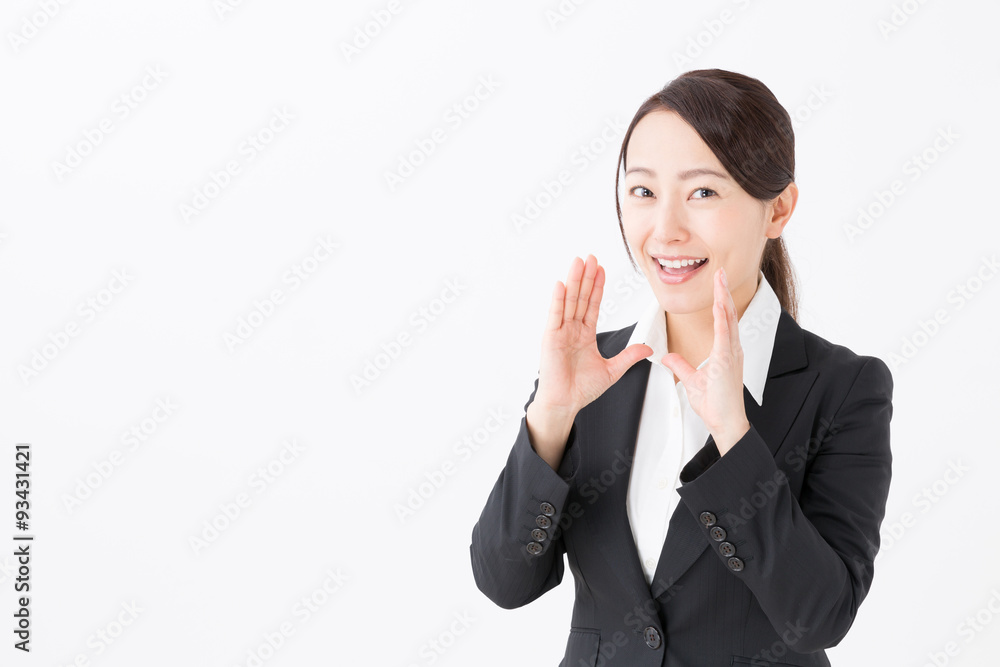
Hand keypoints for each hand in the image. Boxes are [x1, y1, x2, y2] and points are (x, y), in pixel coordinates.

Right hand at [532, 254, 653, 415]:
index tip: (602, 269)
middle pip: (580, 297)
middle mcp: (571, 329)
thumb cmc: (581, 389)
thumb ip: (628, 356)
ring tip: (578, 262)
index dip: (598, 287)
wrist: (565, 403)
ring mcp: (560, 332)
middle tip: (591, 257)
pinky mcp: (550, 339)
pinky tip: (561, 285)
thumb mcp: (612, 370)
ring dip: (574, 281)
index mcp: (584, 334)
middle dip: (587, 277)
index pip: (592, 305)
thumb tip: (648, 347)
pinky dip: (558, 300)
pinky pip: (555, 316)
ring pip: (569, 301)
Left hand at [661, 266, 749, 455]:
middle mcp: (732, 349)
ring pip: (729, 319)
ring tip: (720, 279)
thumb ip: (680, 365)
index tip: (716, 284)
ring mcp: (732, 354)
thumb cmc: (714, 405)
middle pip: (728, 314)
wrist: (725, 423)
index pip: (723, 320)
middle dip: (723, 292)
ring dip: (724, 298)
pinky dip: (722, 318)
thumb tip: (667, 356)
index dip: (720, 301)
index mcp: (725, 351)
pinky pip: (725, 335)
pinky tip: (720, 304)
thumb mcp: (691, 380)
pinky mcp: (727, 362)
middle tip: (720, 271)